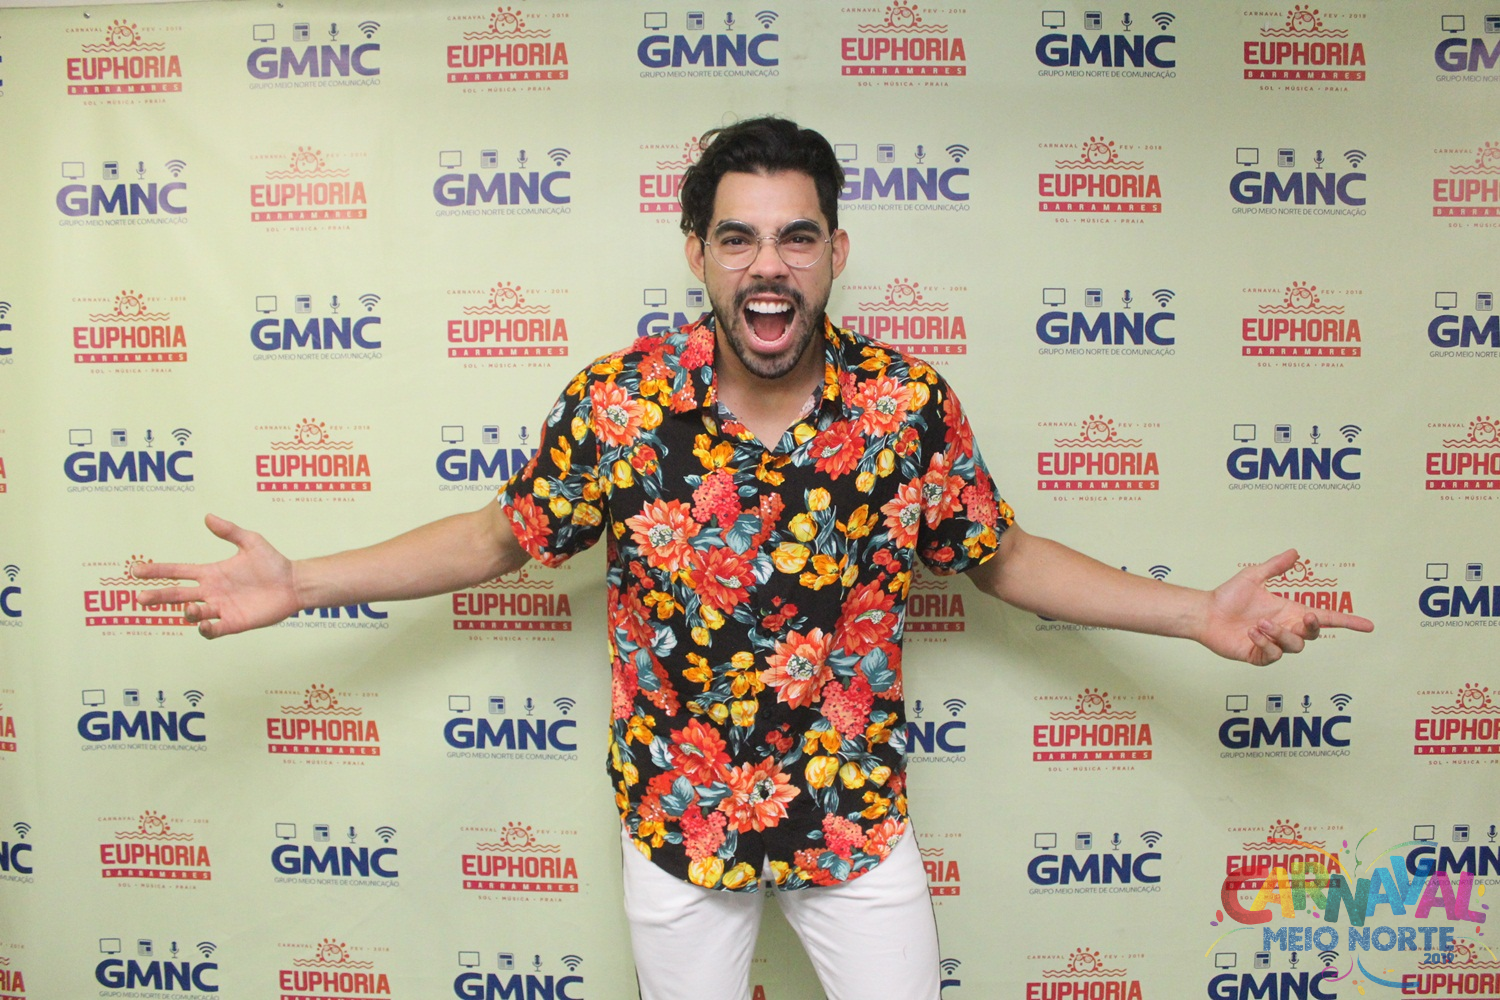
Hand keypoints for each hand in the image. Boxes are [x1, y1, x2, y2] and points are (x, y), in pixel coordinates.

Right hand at [133, 514, 299, 638]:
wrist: (293, 584)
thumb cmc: (272, 562)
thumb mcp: (251, 541)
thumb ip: (229, 531)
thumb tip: (208, 516)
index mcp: (211, 573)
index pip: (178, 572)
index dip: (158, 571)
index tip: (136, 570)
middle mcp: (212, 592)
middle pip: (177, 595)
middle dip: (158, 596)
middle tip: (141, 597)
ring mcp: (221, 608)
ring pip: (194, 613)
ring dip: (187, 611)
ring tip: (189, 607)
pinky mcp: (234, 622)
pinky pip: (214, 629)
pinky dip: (206, 628)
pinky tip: (204, 623)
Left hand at [1200, 549, 1372, 664]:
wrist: (1206, 613)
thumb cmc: (1228, 596)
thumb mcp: (1254, 576)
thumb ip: (1275, 566)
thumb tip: (1295, 553)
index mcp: (1289, 612)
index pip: (1325, 619)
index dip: (1347, 622)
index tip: (1368, 625)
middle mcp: (1285, 629)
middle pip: (1311, 635)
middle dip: (1310, 627)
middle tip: (1302, 615)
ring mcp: (1273, 644)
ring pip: (1293, 646)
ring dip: (1279, 634)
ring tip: (1259, 624)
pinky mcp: (1259, 656)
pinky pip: (1273, 655)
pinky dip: (1264, 644)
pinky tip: (1251, 633)